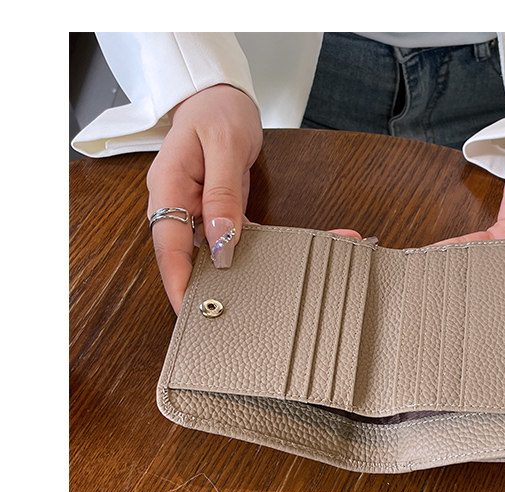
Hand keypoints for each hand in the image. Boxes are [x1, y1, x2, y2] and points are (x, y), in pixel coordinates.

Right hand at [146, 84, 362, 313]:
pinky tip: (269, 263)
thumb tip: (221, 239)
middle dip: (201, 285)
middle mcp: (177, 202)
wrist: (220, 96)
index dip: (177, 279)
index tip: (190, 307)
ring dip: (229, 272)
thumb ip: (222, 193)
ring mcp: (195, 207)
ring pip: (207, 250)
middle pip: (183, 255)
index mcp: (168, 186)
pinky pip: (228, 237)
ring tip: (250, 299)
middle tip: (222, 315)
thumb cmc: (218, 112)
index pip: (167, 243)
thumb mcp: (225, 146)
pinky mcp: (215, 209)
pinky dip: (248, 250)